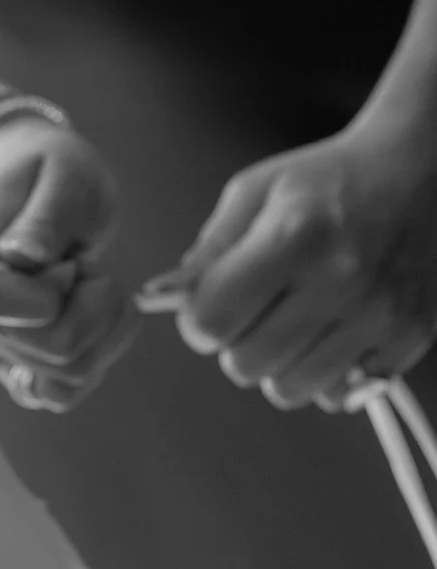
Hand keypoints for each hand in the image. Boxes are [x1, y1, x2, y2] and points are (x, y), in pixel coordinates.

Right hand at [0, 105, 132, 414]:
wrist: (36, 184)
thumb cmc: (47, 171)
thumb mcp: (60, 174)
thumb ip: (43, 216)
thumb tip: (23, 255)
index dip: (48, 294)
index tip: (65, 258)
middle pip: (49, 351)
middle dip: (93, 308)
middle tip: (86, 266)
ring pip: (65, 382)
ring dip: (103, 333)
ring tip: (92, 286)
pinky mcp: (21, 366)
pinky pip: (63, 394)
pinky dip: (99, 358)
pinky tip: (102, 319)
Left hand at [155, 113, 436, 410]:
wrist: (420, 173)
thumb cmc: (326, 180)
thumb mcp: (255, 193)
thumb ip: (208, 251)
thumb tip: (158, 299)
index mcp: (295, 236)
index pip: (213, 320)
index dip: (197, 320)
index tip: (211, 303)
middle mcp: (343, 281)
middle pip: (246, 364)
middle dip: (235, 342)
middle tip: (253, 310)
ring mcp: (381, 316)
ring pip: (291, 390)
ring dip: (276, 365)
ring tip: (290, 324)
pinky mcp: (409, 339)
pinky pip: (339, 395)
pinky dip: (322, 376)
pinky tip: (328, 335)